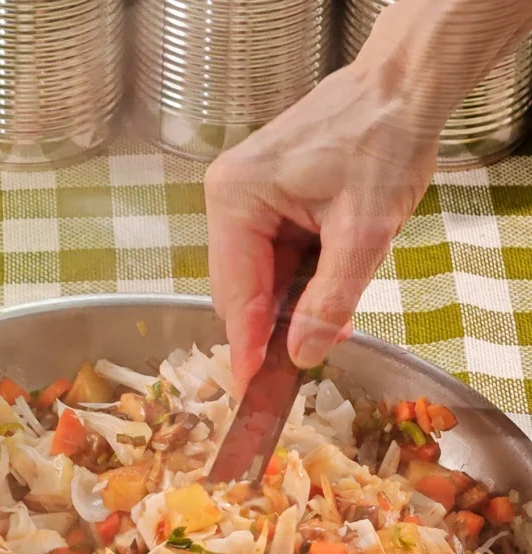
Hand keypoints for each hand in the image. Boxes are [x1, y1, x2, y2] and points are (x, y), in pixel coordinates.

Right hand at [204, 60, 438, 389]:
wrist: (401, 91)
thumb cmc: (383, 142)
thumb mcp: (364, 233)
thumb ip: (329, 301)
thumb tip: (300, 354)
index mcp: (236, 198)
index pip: (235, 292)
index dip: (246, 345)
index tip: (250, 388)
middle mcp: (228, 197)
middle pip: (239, 290)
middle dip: (273, 327)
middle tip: (310, 358)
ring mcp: (243, 198)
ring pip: (257, 279)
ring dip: (291, 306)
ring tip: (335, 322)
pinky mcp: (264, 202)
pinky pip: (272, 260)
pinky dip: (299, 283)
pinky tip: (330, 291)